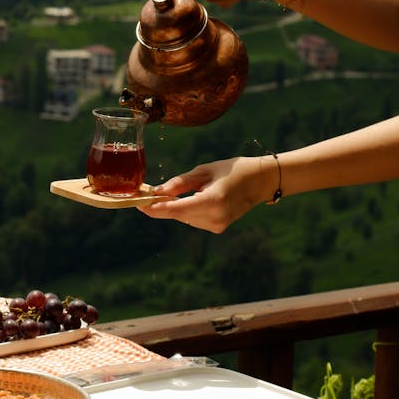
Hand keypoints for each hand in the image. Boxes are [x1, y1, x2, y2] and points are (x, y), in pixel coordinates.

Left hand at [136, 156, 275, 232]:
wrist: (260, 181)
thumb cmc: (232, 170)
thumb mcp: (204, 171)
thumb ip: (180, 183)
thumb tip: (158, 192)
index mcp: (212, 201)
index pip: (177, 209)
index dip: (155, 208)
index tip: (139, 205)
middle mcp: (215, 217)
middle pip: (177, 215)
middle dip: (161, 206)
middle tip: (145, 195)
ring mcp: (218, 225)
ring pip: (184, 218)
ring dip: (175, 207)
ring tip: (179, 191)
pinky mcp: (218, 228)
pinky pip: (193, 220)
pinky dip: (187, 210)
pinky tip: (196, 198)